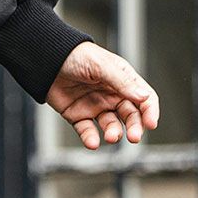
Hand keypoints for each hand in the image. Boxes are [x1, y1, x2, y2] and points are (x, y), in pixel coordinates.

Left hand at [45, 42, 159, 149]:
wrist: (46, 59)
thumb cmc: (75, 55)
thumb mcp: (101, 65)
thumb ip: (122, 82)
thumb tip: (143, 97)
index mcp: (122, 80)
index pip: (144, 98)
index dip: (150, 111)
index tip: (151, 124)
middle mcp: (112, 95)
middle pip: (131, 116)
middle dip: (134, 127)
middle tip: (134, 137)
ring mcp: (96, 106)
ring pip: (111, 126)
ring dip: (114, 133)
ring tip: (111, 137)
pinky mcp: (79, 115)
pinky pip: (88, 131)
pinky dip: (91, 139)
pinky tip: (93, 142)